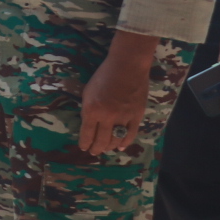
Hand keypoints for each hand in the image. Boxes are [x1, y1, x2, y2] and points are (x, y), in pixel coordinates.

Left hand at [77, 33, 155, 155]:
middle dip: (96, 148)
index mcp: (92, 110)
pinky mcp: (137, 116)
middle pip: (101, 140)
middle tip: (94, 152)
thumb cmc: (103, 76)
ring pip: (116, 139)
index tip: (83, 148)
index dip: (85, 143)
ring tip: (106, 150)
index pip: (87, 133)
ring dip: (110, 147)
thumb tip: (89, 125)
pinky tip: (121, 146)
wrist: (127, 67)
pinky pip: (130, 134)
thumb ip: (88, 109)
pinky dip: (125, 142)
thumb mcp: (88, 92)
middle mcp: (107, 117)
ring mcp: (123, 117)